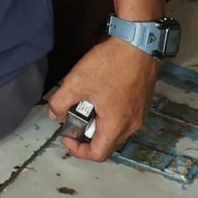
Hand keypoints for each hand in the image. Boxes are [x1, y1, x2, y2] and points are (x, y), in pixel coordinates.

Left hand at [45, 37, 156, 163]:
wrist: (138, 43)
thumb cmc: (109, 64)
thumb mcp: (77, 82)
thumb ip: (60, 102)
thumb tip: (54, 115)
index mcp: (117, 125)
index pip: (98, 153)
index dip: (78, 151)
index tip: (65, 136)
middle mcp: (132, 125)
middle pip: (107, 143)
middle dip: (87, 136)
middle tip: (72, 118)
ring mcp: (140, 114)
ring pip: (116, 130)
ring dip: (98, 123)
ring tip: (84, 104)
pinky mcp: (143, 102)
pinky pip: (124, 117)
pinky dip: (109, 114)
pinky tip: (99, 95)